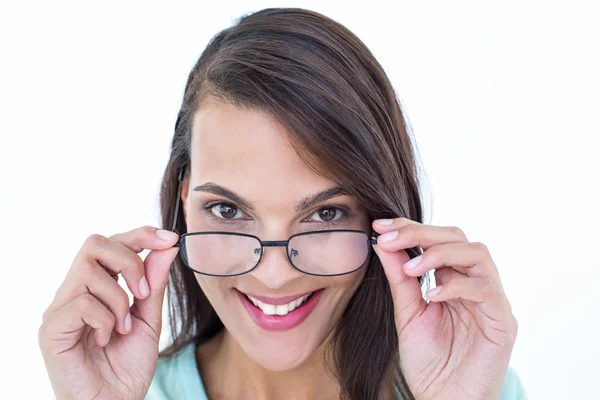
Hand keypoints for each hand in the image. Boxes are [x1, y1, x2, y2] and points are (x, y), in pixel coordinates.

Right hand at [38, 226, 179, 399]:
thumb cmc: (127, 367)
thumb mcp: (149, 319)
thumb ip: (154, 284)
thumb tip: (166, 247)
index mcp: (97, 286)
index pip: (112, 243)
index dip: (141, 235)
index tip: (169, 239)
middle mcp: (74, 292)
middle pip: (95, 243)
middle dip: (130, 261)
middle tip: (143, 294)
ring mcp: (60, 309)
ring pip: (90, 271)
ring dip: (119, 299)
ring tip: (124, 327)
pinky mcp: (51, 330)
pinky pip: (82, 302)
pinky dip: (105, 319)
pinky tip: (107, 338)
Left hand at [372, 218, 517, 399]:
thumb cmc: (429, 362)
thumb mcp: (407, 313)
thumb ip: (399, 278)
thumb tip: (382, 241)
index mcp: (452, 280)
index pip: (437, 240)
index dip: (410, 227)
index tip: (380, 226)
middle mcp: (474, 283)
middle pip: (458, 237)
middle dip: (421, 233)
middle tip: (390, 238)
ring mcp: (491, 300)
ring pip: (477, 253)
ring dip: (439, 253)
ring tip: (410, 268)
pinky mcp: (503, 321)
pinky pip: (486, 289)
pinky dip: (456, 286)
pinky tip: (431, 296)